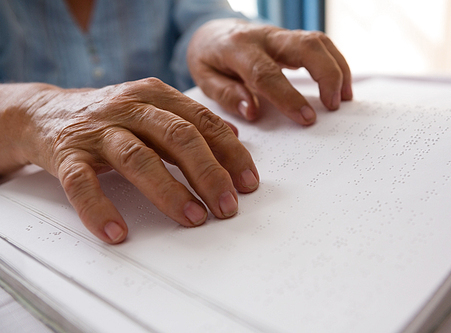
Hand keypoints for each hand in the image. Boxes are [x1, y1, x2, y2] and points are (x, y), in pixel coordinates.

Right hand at [1, 78, 258, 242]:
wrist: (45, 112)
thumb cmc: (110, 117)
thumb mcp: (152, 109)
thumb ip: (190, 120)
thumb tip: (233, 137)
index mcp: (155, 95)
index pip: (203, 122)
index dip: (230, 153)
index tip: (248, 183)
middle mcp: (129, 108)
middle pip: (178, 137)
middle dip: (209, 174)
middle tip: (228, 205)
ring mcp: (97, 131)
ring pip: (138, 158)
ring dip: (170, 192)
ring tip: (193, 218)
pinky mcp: (66, 155)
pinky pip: (82, 184)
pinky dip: (100, 209)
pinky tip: (118, 232)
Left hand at [187, 19, 351, 125]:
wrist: (212, 32)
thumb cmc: (209, 59)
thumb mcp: (204, 80)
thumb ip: (227, 95)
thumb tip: (253, 112)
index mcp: (237, 49)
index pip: (266, 73)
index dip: (288, 96)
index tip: (307, 118)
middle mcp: (263, 37)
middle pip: (304, 47)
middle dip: (326, 75)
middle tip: (334, 106)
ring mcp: (280, 35)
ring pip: (318, 41)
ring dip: (336, 69)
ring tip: (343, 99)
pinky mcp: (291, 39)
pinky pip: (320, 45)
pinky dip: (335, 64)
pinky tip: (340, 86)